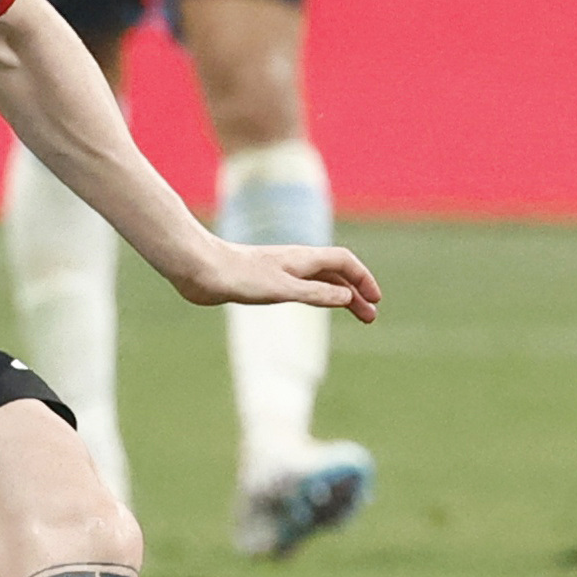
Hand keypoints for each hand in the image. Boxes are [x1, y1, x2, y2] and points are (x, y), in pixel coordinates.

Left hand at [166, 238, 382, 323]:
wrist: (200, 269)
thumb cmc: (239, 277)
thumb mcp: (282, 289)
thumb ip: (314, 294)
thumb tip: (347, 297)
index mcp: (303, 259)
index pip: (344, 262)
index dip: (363, 279)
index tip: (376, 301)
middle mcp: (295, 262)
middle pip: (336, 273)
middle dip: (357, 292)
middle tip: (370, 317)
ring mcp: (281, 271)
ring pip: (320, 280)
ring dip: (340, 295)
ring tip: (354, 314)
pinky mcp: (265, 282)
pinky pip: (303, 287)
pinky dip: (319, 296)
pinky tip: (317, 306)